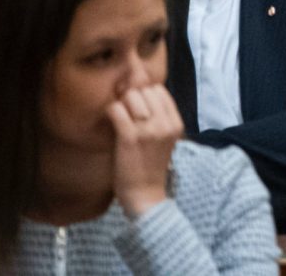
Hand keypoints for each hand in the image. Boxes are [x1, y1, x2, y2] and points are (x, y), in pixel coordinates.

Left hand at [105, 83, 181, 218]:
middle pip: (145, 90)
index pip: (160, 90)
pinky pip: (116, 110)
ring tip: (118, 116)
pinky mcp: (129, 137)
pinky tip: (109, 121)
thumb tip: (142, 96)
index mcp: (176, 123)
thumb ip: (160, 119)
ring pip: (131, 96)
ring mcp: (148, 130)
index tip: (135, 105)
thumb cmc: (151, 167)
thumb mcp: (165, 140)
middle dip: (132, 96)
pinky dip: (110, 111)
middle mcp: (165, 124)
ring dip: (121, 103)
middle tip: (124, 110)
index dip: (145, 93)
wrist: (145, 195)